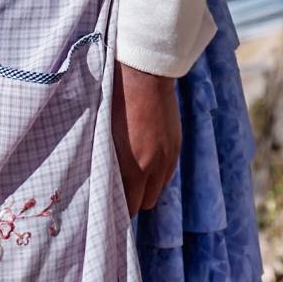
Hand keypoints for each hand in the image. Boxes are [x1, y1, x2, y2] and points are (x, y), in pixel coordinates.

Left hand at [112, 63, 180, 212]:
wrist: (144, 72)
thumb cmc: (115, 99)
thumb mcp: (106, 135)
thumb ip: (109, 162)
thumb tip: (105, 181)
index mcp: (136, 165)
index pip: (130, 207)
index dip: (120, 209)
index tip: (109, 204)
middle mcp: (156, 165)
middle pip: (146, 202)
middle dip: (133, 199)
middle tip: (119, 189)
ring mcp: (170, 155)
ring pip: (159, 188)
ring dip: (147, 186)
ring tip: (132, 173)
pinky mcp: (177, 144)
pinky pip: (168, 171)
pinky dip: (157, 172)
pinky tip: (145, 158)